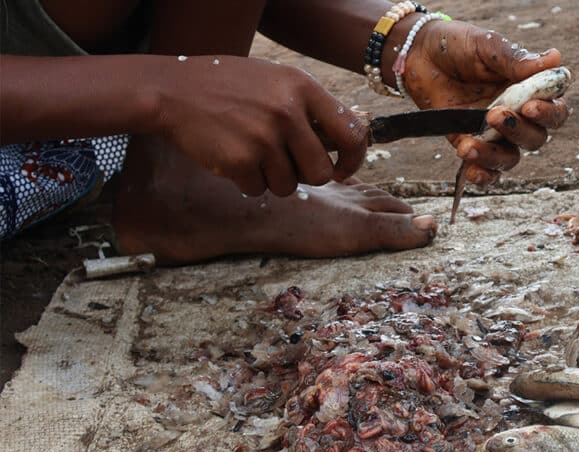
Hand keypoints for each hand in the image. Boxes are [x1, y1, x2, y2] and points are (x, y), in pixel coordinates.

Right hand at [153, 55, 367, 195]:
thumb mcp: (277, 81)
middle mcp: (287, 111)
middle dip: (306, 176)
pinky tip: (233, 159)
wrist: (172, 91)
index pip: (351, 133)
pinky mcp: (240, 160)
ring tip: (254, 155)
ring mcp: (263, 137)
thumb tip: (348, 142)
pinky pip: (259, 190)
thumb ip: (311, 107)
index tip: (341, 169)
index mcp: (302, 87)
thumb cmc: (231, 88)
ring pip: (289, 186)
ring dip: (274, 180)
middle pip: (320, 171)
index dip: (353, 159)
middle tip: (287, 165)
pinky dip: (247, 183)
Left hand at [399, 21, 569, 184]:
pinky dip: (482, 174)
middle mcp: (517, 113)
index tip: (530, 105)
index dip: (550, 111)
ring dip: (495, 156)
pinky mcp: (472, 144)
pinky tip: (469, 169)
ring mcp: (495, 132)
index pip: (556, 106)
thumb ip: (515, 59)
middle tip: (495, 115)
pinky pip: (486, 170)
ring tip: (470, 145)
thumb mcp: (485, 46)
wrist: (417, 55)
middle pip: (537, 137)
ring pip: (511, 157)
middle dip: (519, 131)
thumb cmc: (456, 45)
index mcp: (529, 87)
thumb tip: (555, 59)